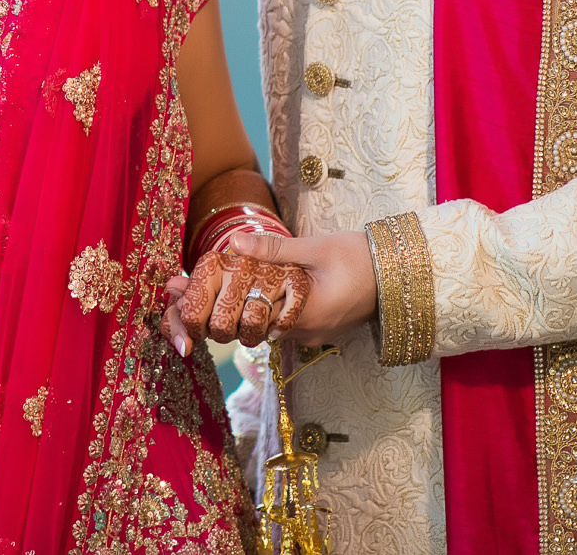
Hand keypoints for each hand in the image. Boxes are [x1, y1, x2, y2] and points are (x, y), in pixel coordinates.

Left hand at [161, 230, 376, 352]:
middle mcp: (300, 332)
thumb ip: (274, 249)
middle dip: (207, 309)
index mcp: (301, 314)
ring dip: (226, 309)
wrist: (401, 278)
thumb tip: (233, 242)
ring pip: (256, 327)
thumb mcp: (316, 248)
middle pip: (242, 327)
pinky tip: (232, 293)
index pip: (242, 319)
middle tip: (174, 287)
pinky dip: (250, 310)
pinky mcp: (311, 329)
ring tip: (192, 288)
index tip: (177, 288)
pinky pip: (273, 323)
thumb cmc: (362, 259)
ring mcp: (306, 334)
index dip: (207, 305)